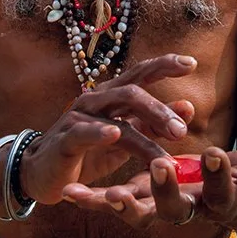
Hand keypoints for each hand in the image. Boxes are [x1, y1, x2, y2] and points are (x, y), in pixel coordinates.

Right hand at [18, 54, 198, 204]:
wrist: (45, 173)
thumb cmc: (89, 152)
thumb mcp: (127, 137)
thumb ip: (154, 124)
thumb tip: (189, 107)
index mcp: (112, 95)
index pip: (140, 73)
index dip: (164, 65)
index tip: (191, 63)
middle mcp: (96, 99)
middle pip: (131, 92)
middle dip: (159, 110)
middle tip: (182, 130)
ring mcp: (79, 117)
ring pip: (115, 115)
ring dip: (143, 128)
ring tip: (166, 144)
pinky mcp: (65, 139)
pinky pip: (83, 132)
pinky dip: (100, 132)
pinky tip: (114, 133)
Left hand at [61, 146, 236, 230]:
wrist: (230, 192)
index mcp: (220, 202)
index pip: (221, 193)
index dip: (219, 176)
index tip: (217, 152)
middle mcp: (189, 208)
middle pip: (176, 209)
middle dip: (167, 190)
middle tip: (160, 166)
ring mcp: (163, 205)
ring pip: (140, 210)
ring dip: (121, 204)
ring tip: (104, 194)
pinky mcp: (142, 197)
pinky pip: (112, 201)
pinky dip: (91, 199)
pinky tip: (69, 192)